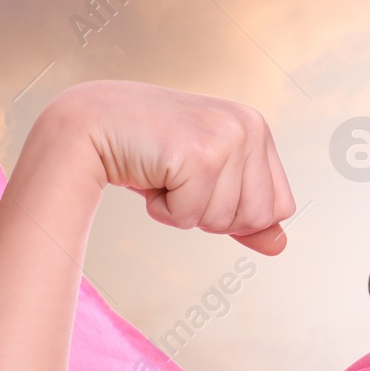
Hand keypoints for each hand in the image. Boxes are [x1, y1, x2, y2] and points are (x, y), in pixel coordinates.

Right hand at [54, 80, 296, 254]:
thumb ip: (244, 211)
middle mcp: (249, 127)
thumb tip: (280, 247)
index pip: (280, 207)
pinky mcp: (197, 155)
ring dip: (184, 212)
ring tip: (164, 174)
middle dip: (212, 215)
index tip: (203, 186)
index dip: (239, 214)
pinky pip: (188, 218)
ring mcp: (226, 138)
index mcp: (258, 129)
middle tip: (180, 180)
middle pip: (257, 219)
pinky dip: (163, 210)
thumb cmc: (149, 153)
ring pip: (223, 221)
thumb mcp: (206, 180)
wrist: (90, 123)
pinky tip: (149, 175)